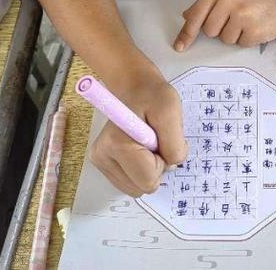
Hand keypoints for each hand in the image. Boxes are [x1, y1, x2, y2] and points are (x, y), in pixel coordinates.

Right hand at [88, 72, 186, 196]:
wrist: (135, 87)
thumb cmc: (153, 96)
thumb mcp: (171, 112)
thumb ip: (175, 143)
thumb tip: (171, 166)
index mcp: (117, 144)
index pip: (148, 180)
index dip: (162, 162)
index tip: (160, 139)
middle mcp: (102, 156)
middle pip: (141, 187)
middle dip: (155, 167)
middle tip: (155, 140)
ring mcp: (100, 162)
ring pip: (136, 187)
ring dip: (148, 168)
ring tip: (147, 142)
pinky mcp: (103, 164)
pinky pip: (130, 182)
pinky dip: (140, 169)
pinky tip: (140, 148)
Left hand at [173, 0, 275, 49]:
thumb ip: (210, 1)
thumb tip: (186, 16)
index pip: (197, 13)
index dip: (187, 32)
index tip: (179, 46)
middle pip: (210, 30)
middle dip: (220, 29)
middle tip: (237, 18)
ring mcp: (243, 15)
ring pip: (225, 39)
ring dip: (236, 34)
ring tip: (251, 19)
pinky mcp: (256, 30)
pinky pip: (241, 44)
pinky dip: (249, 39)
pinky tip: (259, 25)